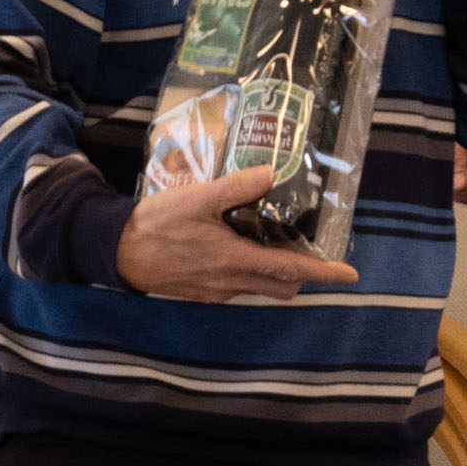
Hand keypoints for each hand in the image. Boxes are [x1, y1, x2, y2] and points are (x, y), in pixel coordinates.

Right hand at [115, 165, 357, 302]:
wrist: (116, 252)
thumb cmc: (155, 225)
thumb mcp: (196, 198)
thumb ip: (236, 187)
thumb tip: (270, 173)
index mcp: (235, 260)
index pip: (291, 269)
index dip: (324, 273)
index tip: (350, 275)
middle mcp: (231, 282)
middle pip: (281, 285)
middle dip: (302, 273)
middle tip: (310, 250)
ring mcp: (216, 290)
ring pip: (260, 287)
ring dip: (275, 272)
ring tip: (274, 243)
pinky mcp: (202, 292)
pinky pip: (238, 287)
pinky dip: (251, 272)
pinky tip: (237, 247)